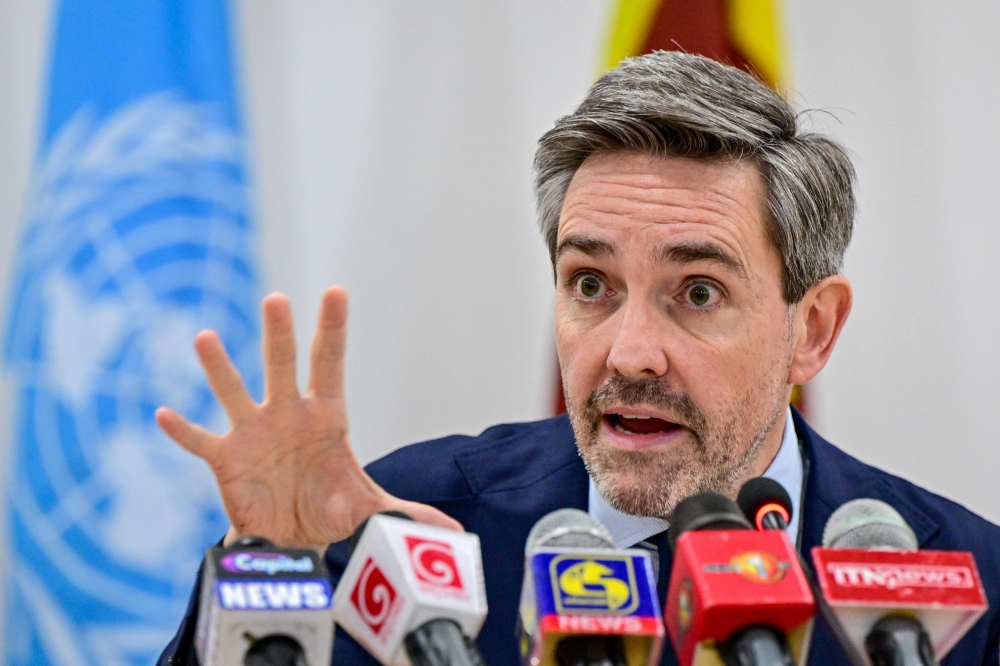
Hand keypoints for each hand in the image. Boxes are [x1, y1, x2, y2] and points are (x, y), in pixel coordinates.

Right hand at [155, 286, 461, 550]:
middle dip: (279, 335)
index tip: (335, 292)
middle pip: (282, 366)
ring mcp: (254, 433)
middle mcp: (287, 414)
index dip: (333, 329)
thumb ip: (410, 515)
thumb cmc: (331, 510)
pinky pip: (200, 441)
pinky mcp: (226, 460)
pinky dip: (182, 431)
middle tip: (276, 299)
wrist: (294, 540)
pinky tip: (163, 413)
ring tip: (206, 338)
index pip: (330, 363)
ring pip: (234, 393)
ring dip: (219, 369)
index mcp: (325, 416)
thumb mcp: (372, 510)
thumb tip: (460, 537)